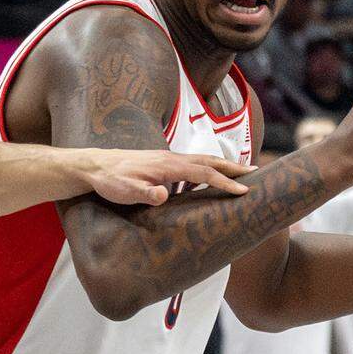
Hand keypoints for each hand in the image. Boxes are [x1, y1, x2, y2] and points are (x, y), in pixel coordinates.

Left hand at [80, 150, 252, 206]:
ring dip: (223, 166)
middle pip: (209, 161)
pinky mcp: (163, 163)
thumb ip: (145, 193)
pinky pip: (192, 165)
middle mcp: (171, 158)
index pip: (203, 173)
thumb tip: (164, 195)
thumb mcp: (126, 191)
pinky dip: (208, 168)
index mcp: (167, 166)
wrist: (95, 166)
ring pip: (202, 161)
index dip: (224, 182)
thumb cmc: (111, 181)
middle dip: (233, 168)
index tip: (243, 190)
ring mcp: (168, 159)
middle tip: (256, 173)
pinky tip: (210, 177)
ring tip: (241, 173)